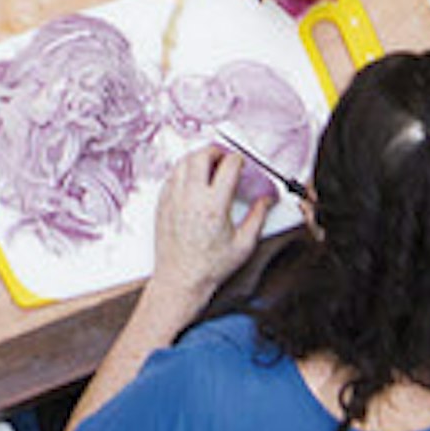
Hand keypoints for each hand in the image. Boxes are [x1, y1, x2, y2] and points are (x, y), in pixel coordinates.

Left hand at [141, 137, 254, 317]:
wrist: (180, 279)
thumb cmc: (209, 267)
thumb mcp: (243, 245)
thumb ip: (258, 217)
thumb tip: (267, 200)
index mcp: (213, 206)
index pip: (228, 165)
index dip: (239, 160)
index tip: (243, 165)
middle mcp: (191, 197)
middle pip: (202, 154)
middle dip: (217, 151)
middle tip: (225, 159)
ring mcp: (173, 198)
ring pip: (184, 161)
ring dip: (199, 158)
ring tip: (210, 167)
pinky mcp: (162, 202)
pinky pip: (172, 175)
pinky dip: (184, 171)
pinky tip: (193, 181)